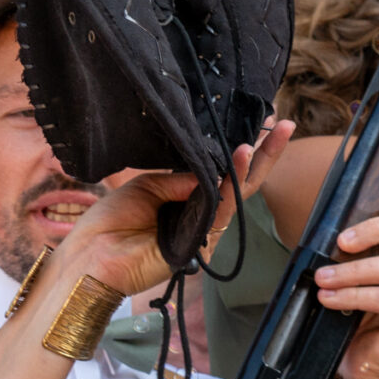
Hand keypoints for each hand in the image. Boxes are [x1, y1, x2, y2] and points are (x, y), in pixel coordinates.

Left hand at [51, 121, 295, 298]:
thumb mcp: (146, 185)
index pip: (220, 171)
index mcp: (186, 196)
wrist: (92, 254)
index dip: (238, 151)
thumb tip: (212, 170)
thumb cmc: (111, 221)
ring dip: (253, 163)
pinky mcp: (204, 241)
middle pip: (241, 181)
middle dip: (265, 154)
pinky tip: (242, 158)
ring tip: (269, 135)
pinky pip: (223, 208)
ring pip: (239, 193)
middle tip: (286, 126)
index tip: (259, 124)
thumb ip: (179, 178)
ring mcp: (206, 227)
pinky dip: (232, 184)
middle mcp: (201, 211)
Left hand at [316, 189, 378, 378]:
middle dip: (375, 230)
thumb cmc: (357, 322)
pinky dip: (353, 295)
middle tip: (342, 241)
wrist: (363, 370)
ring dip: (353, 270)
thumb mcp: (358, 279)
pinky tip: (330, 298)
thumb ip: (359, 253)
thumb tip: (333, 228)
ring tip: (323, 278)